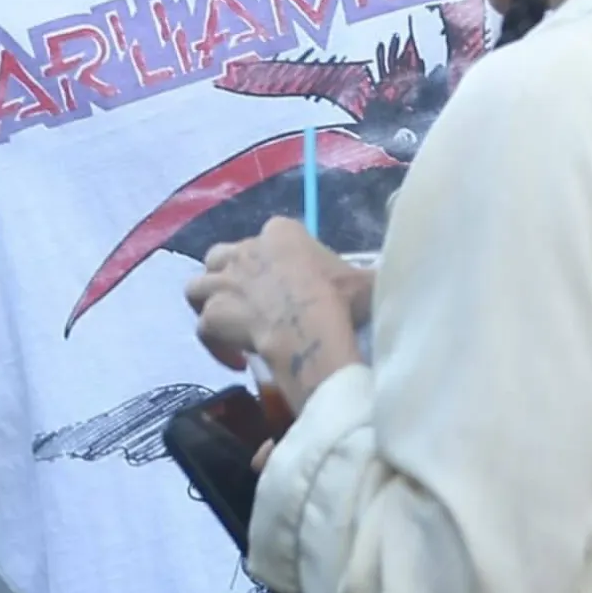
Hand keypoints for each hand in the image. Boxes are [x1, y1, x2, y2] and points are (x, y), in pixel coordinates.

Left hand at [186, 216, 361, 412]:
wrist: (310, 325)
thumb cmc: (338, 299)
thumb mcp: (364, 282)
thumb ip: (369, 278)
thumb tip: (394, 284)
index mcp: (281, 233)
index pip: (267, 238)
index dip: (271, 265)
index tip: (286, 291)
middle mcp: (246, 248)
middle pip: (222, 257)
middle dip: (229, 278)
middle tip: (250, 305)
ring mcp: (224, 280)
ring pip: (198, 286)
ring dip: (210, 305)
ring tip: (230, 325)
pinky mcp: (213, 312)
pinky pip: (203, 326)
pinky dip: (214, 343)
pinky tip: (235, 360)